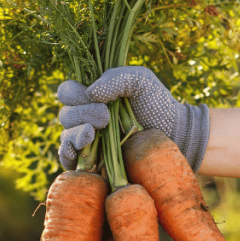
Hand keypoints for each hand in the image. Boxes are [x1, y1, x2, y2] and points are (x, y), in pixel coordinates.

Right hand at [57, 66, 209, 170]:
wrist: (174, 135)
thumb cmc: (157, 104)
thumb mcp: (140, 80)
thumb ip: (116, 78)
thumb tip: (90, 93)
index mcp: (92, 96)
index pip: (67, 92)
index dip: (74, 94)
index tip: (95, 97)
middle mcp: (86, 117)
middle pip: (65, 115)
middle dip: (81, 114)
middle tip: (105, 117)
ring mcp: (88, 141)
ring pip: (65, 137)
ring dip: (75, 135)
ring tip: (92, 134)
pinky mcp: (92, 162)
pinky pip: (69, 160)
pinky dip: (67, 156)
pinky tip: (76, 153)